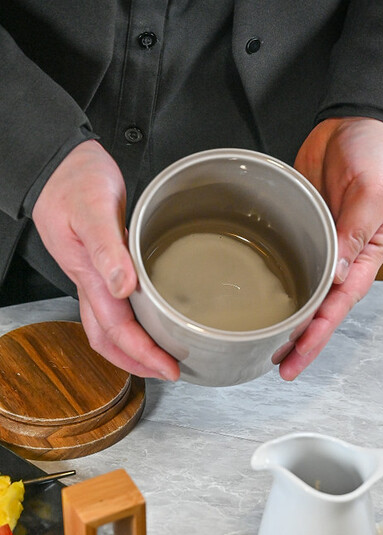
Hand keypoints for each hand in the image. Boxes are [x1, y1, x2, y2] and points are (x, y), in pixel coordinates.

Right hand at [32, 141, 179, 379]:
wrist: (63, 162)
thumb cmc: (75, 180)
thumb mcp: (92, 208)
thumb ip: (107, 248)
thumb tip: (122, 287)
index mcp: (89, 275)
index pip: (115, 329)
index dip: (142, 353)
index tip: (168, 367)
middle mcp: (91, 281)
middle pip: (108, 338)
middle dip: (137, 361)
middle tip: (168, 371)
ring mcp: (95, 274)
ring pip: (109, 324)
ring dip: (133, 345)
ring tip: (161, 355)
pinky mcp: (104, 262)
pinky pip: (115, 303)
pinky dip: (133, 320)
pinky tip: (152, 316)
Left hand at [279, 117, 382, 379]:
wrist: (364, 117)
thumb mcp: (375, 193)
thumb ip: (354, 232)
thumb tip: (335, 275)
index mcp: (367, 255)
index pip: (338, 306)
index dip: (316, 337)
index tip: (294, 361)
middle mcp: (343, 256)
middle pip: (318, 307)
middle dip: (297, 338)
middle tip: (271, 363)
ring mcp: (321, 240)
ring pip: (300, 286)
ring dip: (284, 313)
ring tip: (257, 339)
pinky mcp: (302, 222)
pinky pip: (287, 253)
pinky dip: (273, 273)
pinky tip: (254, 290)